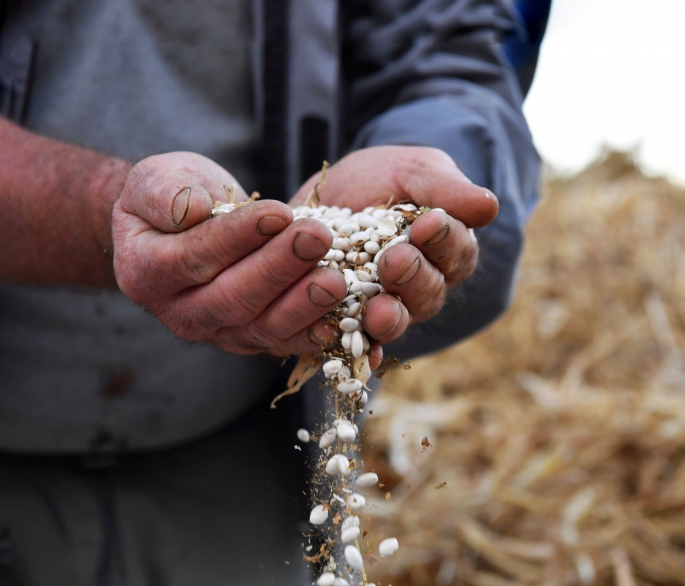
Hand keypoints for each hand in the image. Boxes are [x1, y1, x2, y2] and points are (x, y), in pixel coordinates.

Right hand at [112, 152, 349, 355]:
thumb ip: (164, 192)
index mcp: (146, 272)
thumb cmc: (171, 198)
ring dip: (302, 304)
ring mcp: (218, 332)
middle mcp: (180, 313)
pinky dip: (312, 333)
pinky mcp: (250, 338)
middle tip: (317, 239)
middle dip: (279, 268)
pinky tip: (341, 318)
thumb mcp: (155, 180)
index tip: (278, 213)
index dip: (237, 237)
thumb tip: (193, 209)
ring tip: (336, 279)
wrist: (184, 228)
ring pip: (262, 327)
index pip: (193, 258)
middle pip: (232, 298)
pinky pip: (282, 340)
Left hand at [291, 146, 498, 343]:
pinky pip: (360, 342)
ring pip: (398, 320)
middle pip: (429, 293)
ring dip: (391, 318)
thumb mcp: (413, 171)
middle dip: (414, 277)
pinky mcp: (349, 318)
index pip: (456, 252)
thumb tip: (488, 206)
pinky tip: (361, 356)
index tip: (429, 222)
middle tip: (396, 259)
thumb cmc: (382, 178)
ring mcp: (386, 305)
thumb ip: (445, 188)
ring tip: (379, 309)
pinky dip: (363, 350)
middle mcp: (421, 285)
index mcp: (446, 250)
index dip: (445, 240)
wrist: (331, 193)